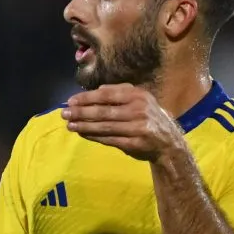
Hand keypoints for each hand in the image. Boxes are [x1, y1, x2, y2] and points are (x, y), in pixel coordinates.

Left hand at [62, 83, 184, 160]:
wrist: (168, 143)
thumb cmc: (148, 118)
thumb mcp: (140, 100)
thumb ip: (119, 92)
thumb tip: (96, 90)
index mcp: (137, 95)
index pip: (106, 94)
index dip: (86, 98)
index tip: (70, 101)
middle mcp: (139, 110)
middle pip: (103, 111)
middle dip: (81, 112)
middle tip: (64, 114)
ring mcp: (137, 127)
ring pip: (104, 126)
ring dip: (84, 126)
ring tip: (69, 125)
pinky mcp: (135, 143)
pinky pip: (109, 139)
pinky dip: (94, 136)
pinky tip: (82, 134)